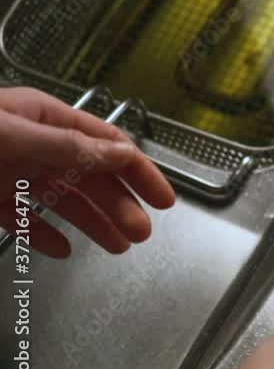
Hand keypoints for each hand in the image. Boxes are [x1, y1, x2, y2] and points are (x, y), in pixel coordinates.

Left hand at [0, 87, 175, 257]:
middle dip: (119, 204)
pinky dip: (42, 234)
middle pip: (89, 176)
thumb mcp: (14, 136)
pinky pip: (22, 218)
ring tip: (117, 246)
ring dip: (92, 222)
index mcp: (44, 118)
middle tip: (141, 232)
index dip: (139, 171)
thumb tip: (123, 154)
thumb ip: (68, 145)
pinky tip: (61, 249)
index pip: (106, 143)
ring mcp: (8, 171)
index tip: (163, 199)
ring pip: (61, 199)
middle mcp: (33, 143)